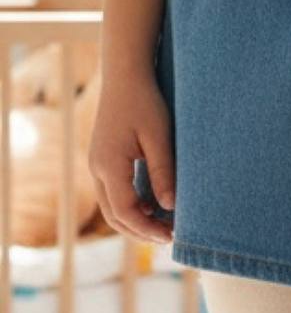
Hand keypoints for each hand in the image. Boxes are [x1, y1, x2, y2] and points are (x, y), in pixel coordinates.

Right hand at [88, 71, 174, 244]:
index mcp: (109, 165)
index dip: (148, 229)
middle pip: (115, 217)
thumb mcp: (159, 137)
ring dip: (136, 222)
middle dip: (141, 232)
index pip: (125, 212)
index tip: (172, 236)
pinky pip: (114, 195)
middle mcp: (97, 169)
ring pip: (112, 209)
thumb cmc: (144, 102)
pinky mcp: (103, 162)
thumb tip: (170, 207)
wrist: (124, 75)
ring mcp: (97, 166)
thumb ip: (163, 173)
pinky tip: (154, 207)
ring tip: (165, 225)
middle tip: (170, 237)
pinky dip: (132, 208)